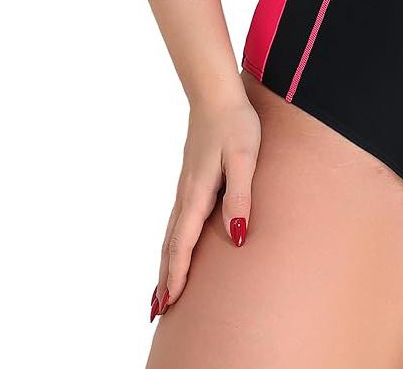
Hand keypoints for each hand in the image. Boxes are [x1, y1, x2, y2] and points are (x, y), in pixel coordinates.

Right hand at [150, 81, 260, 319]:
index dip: (178, 273)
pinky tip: (176, 243)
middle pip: (171, 243)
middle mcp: (187, 193)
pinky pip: (177, 218)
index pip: (184, 242)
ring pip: (171, 231)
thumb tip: (237, 237)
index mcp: (198, 192)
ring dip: (165, 261)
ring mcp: (187, 184)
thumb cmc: (236, 124)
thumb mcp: (246, 159)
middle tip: (157, 310)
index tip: (171, 302)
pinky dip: (172, 240)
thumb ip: (240, 197)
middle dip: (165, 276)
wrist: (216, 93)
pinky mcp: (192, 176)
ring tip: (162, 287)